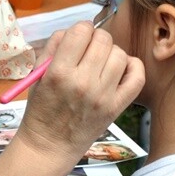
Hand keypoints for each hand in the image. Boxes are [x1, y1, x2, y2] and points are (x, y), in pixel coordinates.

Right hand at [18, 21, 143, 166]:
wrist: (50, 145)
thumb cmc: (41, 109)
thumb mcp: (37, 75)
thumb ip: (54, 47)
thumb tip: (75, 29)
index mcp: (59, 72)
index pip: (80, 31)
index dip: (80, 30)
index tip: (78, 38)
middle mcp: (83, 83)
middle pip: (103, 40)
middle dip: (95, 40)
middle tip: (88, 51)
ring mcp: (103, 96)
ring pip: (120, 54)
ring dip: (111, 54)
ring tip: (100, 64)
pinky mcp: (116, 107)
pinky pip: (137, 76)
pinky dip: (132, 67)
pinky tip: (120, 70)